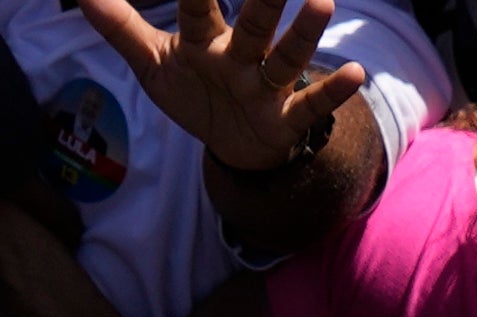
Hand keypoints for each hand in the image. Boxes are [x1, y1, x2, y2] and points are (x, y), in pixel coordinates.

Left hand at [73, 0, 363, 171]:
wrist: (233, 142)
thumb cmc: (195, 89)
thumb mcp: (153, 62)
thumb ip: (121, 27)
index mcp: (204, 40)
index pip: (198, 7)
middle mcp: (241, 55)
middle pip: (254, 22)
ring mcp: (266, 85)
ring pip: (287, 56)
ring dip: (304, 32)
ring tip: (323, 0)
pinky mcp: (285, 118)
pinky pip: (311, 105)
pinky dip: (332, 92)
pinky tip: (355, 74)